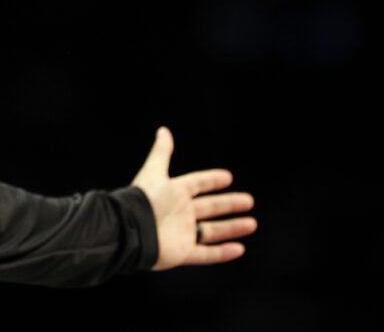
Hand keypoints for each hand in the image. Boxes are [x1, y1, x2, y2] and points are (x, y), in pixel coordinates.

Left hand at [131, 126, 256, 270]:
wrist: (132, 230)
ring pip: (212, 231)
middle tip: (249, 200)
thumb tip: (163, 130)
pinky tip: (239, 248)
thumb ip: (161, 152)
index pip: (196, 184)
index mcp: (173, 193)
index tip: (228, 177)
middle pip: (209, 207)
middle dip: (229, 204)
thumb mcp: (154, 172)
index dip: (211, 180)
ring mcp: (182, 233)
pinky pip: (207, 254)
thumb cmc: (143, 200)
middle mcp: (179, 213)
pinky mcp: (183, 253)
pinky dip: (223, 252)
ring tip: (252, 223)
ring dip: (232, 228)